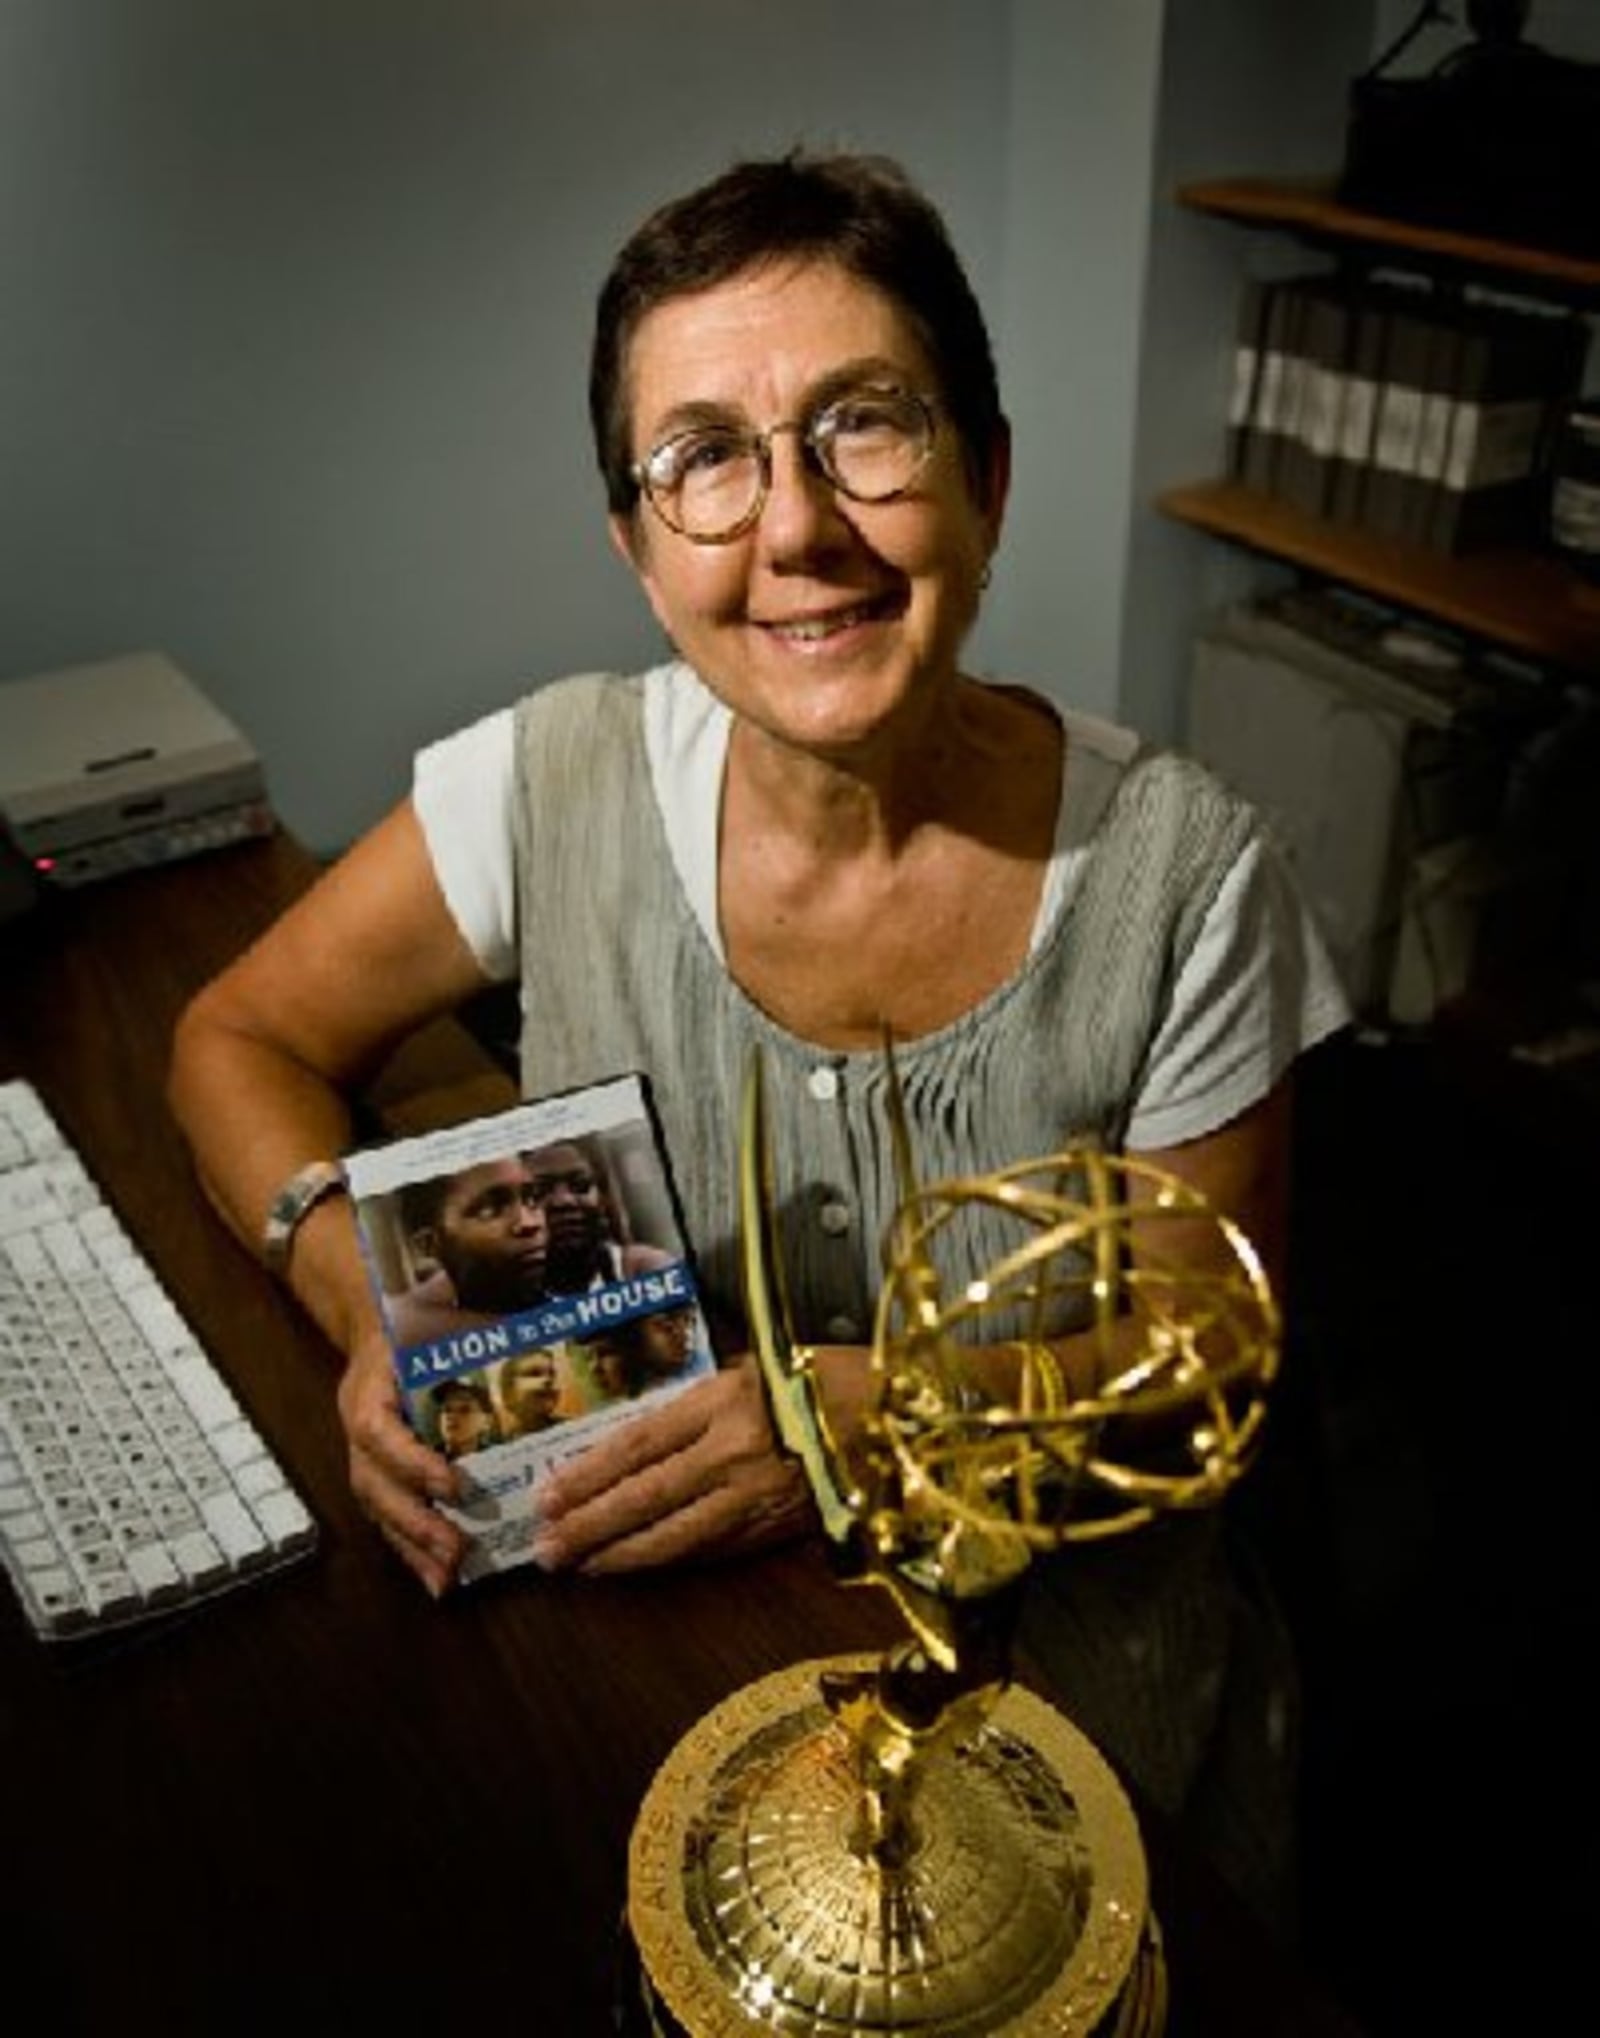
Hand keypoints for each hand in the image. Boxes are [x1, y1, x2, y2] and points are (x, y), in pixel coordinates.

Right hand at [336, 1327, 466, 1596]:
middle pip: (373, 1484)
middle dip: (414, 1523)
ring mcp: (361, 1454)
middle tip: (455, 1552)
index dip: (412, 1462)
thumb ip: (477, 1335)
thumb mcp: (437, 1320)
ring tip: (447, 1578)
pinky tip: (438, 1579)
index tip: (453, 1485)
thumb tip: (544, 1343)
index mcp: (370, 1386)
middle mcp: (360, 1426)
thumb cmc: (419, 1324)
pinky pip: (385, 1517)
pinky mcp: (374, 1474)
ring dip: (412, 1548)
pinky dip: (410, 1551)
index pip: (378, 1430)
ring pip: (377, 1508)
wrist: (375, 1322)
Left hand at [530, 1358, 813, 1573]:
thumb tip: (648, 1433)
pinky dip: (669, 1562)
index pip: (639, 1443)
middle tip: (544, 1547)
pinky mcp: (779, 1531)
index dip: (588, 1473)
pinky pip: (712, 1551)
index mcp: (726, 1401)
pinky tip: (637, 1567)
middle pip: (645, 1496)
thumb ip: (705, 1400)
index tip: (547, 1493)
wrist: (909, 1421)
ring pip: (673, 1536)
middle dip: (589, 1524)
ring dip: (619, 1555)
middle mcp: (734, 1453)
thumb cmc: (834, 1377)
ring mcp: (757, 1499)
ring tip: (576, 1567)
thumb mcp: (762, 1366)